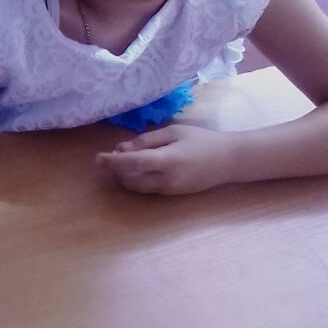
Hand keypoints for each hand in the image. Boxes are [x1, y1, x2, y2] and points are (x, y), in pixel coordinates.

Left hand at [96, 123, 232, 194]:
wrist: (229, 161)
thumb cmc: (202, 140)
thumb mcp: (174, 132)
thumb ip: (147, 140)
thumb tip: (121, 148)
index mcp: (169, 160)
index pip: (134, 163)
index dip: (113, 162)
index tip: (98, 158)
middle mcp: (167, 179)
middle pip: (130, 179)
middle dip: (116, 170)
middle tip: (109, 155)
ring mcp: (169, 190)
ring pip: (136, 187)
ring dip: (124, 176)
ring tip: (122, 160)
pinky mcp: (171, 195)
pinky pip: (147, 189)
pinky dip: (136, 179)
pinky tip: (137, 167)